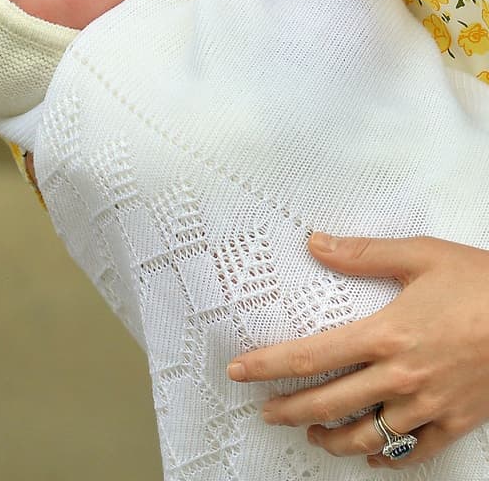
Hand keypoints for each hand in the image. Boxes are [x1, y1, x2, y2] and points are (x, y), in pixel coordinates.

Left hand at [226, 233, 488, 468]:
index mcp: (385, 335)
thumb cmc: (485, 283)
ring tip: (312, 433)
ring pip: (367, 437)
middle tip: (265, 413)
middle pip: (327, 403)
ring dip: (332, 440)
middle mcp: (401, 376)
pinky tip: (371, 456)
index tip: (238, 372)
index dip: (268, 366)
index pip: (310, 356)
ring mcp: (429, 404)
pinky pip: (415, 452)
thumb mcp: (423, 256)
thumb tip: (315, 243)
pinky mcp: (458, 421)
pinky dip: (387, 458)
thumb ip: (363, 253)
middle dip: (288, 411)